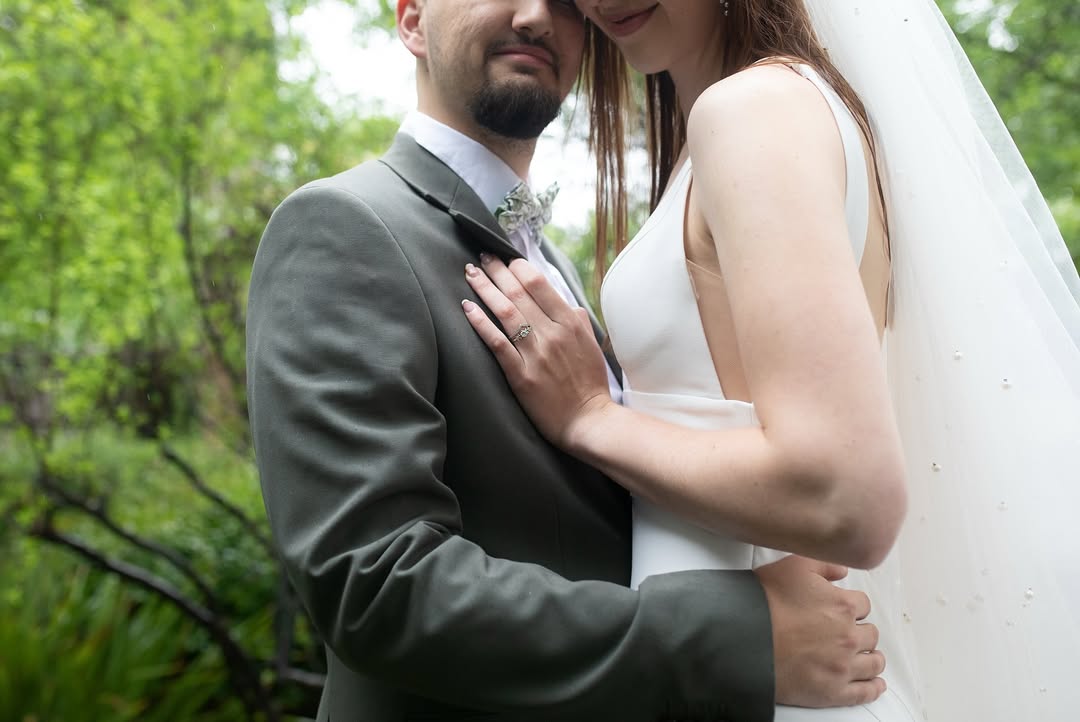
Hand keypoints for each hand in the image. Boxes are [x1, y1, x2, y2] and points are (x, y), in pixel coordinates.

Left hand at [462, 254, 612, 447]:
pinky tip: (467, 308)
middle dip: (497, 271)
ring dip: (485, 289)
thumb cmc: (589, 383)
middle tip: (482, 257)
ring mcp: (535, 353)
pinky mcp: (520, 374)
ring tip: (469, 272)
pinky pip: (497, 343)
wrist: (588, 420)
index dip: (518, 268)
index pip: (539, 283)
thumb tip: (562, 300)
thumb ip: (575, 319)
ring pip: (505, 312)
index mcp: (570, 322)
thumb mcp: (590, 344)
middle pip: (518, 293)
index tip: (506, 261)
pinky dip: (481, 323)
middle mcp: (552, 333)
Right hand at [755, 555, 885, 707]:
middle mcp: (849, 636)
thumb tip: (842, 571)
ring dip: (871, 658)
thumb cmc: (766, 602)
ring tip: (865, 657)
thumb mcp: (794, 566)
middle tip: (848, 633)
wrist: (745, 637)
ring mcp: (843, 666)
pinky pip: (864, 692)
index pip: (863, 605)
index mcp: (843, 606)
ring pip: (873, 663)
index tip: (843, 610)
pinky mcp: (833, 691)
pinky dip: (873, 688)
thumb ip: (824, 564)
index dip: (852, 606)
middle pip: (870, 634)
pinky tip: (875, 684)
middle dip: (861, 631)